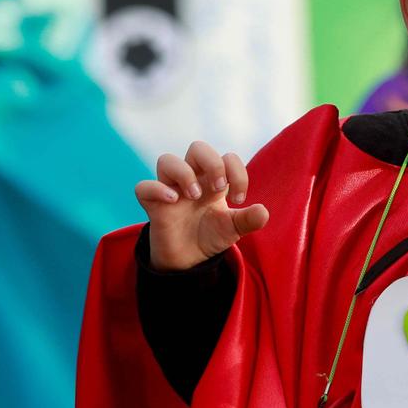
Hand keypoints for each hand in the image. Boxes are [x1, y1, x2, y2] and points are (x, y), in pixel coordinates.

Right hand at [134, 140, 270, 271]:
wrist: (188, 259)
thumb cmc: (210, 235)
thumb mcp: (233, 229)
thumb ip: (248, 220)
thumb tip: (263, 211)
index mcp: (213, 181)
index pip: (227, 157)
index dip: (237, 172)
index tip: (239, 198)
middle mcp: (192, 179)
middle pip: (197, 148)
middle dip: (212, 163)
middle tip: (218, 188)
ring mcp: (170, 189)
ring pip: (167, 160)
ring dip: (184, 173)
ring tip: (195, 196)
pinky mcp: (153, 204)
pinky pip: (144, 187)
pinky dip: (157, 189)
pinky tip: (173, 201)